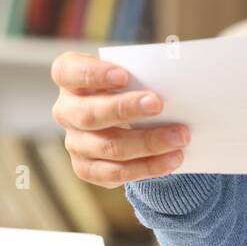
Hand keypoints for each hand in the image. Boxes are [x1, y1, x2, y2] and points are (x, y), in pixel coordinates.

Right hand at [50, 51, 189, 187]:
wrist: (130, 117)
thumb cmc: (131, 85)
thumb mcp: (132, 73)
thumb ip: (143, 75)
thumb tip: (174, 82)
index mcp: (70, 78)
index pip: (68, 72)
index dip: (93, 74)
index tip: (123, 75)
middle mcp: (66, 111)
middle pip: (89, 114)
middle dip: (125, 109)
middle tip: (158, 104)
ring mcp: (74, 142)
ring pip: (108, 147)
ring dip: (148, 143)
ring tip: (180, 137)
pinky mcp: (86, 168)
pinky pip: (115, 173)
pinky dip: (147, 167)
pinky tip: (172, 160)